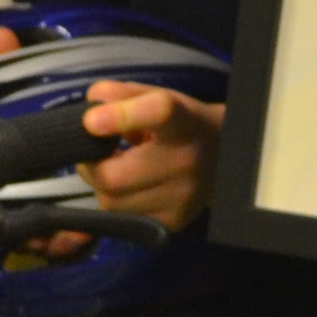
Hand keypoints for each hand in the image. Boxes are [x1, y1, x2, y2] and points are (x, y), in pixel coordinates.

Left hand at [78, 81, 224, 229]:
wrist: (225, 158)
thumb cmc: (183, 123)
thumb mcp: (157, 96)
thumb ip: (121, 94)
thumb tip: (91, 106)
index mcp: (184, 121)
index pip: (158, 113)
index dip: (121, 116)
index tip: (91, 120)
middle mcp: (187, 161)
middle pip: (116, 176)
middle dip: (92, 165)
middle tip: (93, 153)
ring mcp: (181, 198)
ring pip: (112, 201)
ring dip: (102, 184)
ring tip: (116, 167)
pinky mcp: (173, 222)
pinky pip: (122, 217)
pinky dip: (116, 201)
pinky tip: (129, 186)